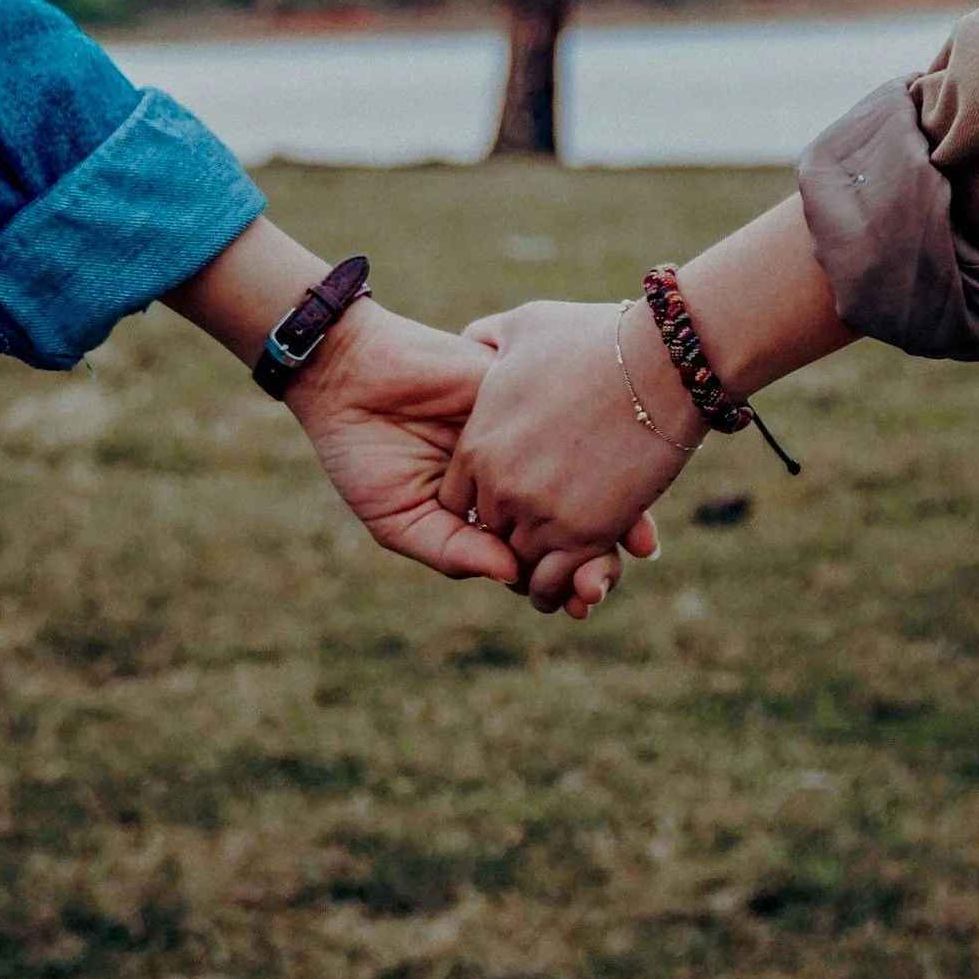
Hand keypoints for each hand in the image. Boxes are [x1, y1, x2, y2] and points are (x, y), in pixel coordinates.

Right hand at [286, 299, 639, 614]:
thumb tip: (513, 577)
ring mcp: (526, 433)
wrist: (349, 375)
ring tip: (628, 548)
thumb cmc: (363, 451)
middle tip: (603, 583)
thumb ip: (453, 549)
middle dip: (596, 555)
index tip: (582, 604)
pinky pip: (574, 424)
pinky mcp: (527, 393)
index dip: (562, 580)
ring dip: (613, 513)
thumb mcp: (401, 518)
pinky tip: (618, 484)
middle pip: (571, 520)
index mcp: (486, 508)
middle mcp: (515, 472)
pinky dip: (601, 453)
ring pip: (584, 476)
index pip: (536, 552)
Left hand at [440, 297, 703, 608]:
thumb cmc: (595, 338)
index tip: (510, 495)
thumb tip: (473, 344)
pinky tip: (578, 576)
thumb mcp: (523, 326)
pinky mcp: (584, 535)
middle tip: (538, 530)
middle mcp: (500, 485)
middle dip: (510, 533)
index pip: (457, 500)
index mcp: (478, 442)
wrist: (661, 362)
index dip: (481, 501)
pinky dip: (561, 587)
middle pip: (488, 534)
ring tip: (559, 560)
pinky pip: (553, 583)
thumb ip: (486, 340)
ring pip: (519, 566)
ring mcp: (540, 513)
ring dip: (536, 567)